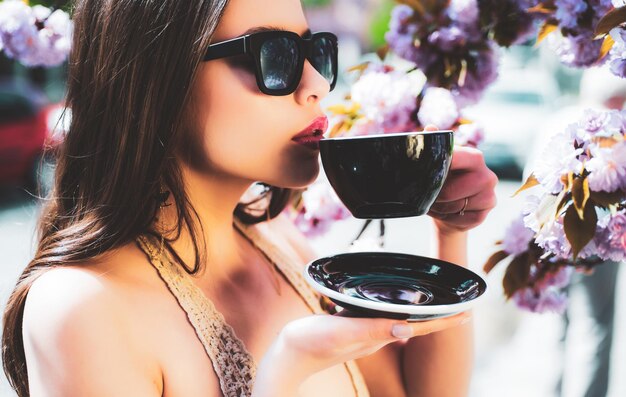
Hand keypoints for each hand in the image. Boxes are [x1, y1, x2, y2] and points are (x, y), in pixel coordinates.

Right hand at [252, 312, 469, 396]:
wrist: (287, 355)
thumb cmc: (311, 343)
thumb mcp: (343, 333)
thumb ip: (372, 330)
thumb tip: (407, 330)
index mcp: (377, 336)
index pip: (419, 328)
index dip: (443, 321)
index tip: (467, 313)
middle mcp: (375, 336)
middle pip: (414, 325)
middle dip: (437, 317)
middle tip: (459, 305)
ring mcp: (363, 333)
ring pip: (399, 320)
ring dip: (419, 312)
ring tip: (435, 301)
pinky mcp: (350, 328)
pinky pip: (380, 316)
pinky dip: (394, 308)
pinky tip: (393, 301)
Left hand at [424, 126, 497, 234]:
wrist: (445, 209)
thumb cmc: (440, 181)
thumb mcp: (435, 162)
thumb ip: (434, 144)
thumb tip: (430, 128)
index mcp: (475, 158)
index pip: (458, 159)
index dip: (439, 168)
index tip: (426, 174)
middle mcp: (487, 175)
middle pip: (453, 190)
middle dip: (436, 195)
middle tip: (428, 195)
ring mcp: (489, 196)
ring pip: (457, 206)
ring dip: (440, 208)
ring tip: (435, 204)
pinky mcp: (485, 214)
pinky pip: (462, 220)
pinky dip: (448, 219)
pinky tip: (446, 214)